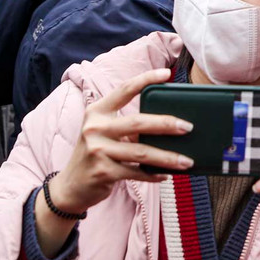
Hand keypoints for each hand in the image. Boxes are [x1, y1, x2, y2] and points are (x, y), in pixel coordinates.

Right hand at [53, 68, 194, 213]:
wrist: (71, 186)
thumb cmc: (96, 154)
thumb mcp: (104, 133)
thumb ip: (128, 126)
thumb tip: (168, 124)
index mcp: (97, 112)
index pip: (124, 90)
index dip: (146, 79)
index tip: (167, 73)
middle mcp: (94, 128)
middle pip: (138, 122)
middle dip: (167, 124)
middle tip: (189, 127)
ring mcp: (97, 150)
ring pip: (141, 151)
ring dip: (168, 157)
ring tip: (187, 161)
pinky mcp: (103, 171)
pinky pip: (137, 172)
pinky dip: (154, 174)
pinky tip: (166, 175)